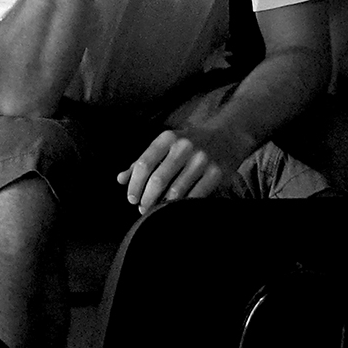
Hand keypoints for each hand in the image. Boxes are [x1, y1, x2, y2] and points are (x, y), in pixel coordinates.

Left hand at [118, 119, 242, 212]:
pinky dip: (183, 206)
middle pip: (158, 179)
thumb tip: (120, 179)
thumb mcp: (165, 145)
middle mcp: (184, 146)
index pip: (143, 164)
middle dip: (147, 198)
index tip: (131, 198)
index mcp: (167, 138)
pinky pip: (195, 196)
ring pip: (176, 191)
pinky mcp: (216, 173)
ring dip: (163, 206)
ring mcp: (201, 160)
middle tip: (142, 209)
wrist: (226, 136)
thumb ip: (143, 161)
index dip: (135, 184)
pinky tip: (177, 210)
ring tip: (157, 211)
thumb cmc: (188, 144)